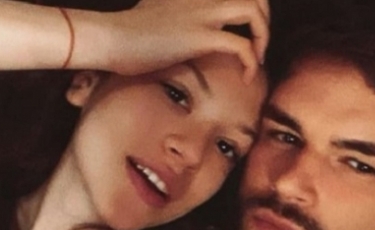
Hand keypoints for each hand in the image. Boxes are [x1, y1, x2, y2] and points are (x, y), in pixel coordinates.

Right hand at [73, 0, 269, 81]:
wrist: (109, 38)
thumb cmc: (126, 35)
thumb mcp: (154, 13)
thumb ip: (173, 14)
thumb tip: (176, 28)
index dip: (252, 6)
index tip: (249, 30)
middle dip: (264, 19)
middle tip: (258, 44)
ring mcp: (202, 13)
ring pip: (254, 11)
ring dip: (262, 36)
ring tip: (256, 58)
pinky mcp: (200, 36)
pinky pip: (241, 46)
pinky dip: (251, 62)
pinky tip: (246, 77)